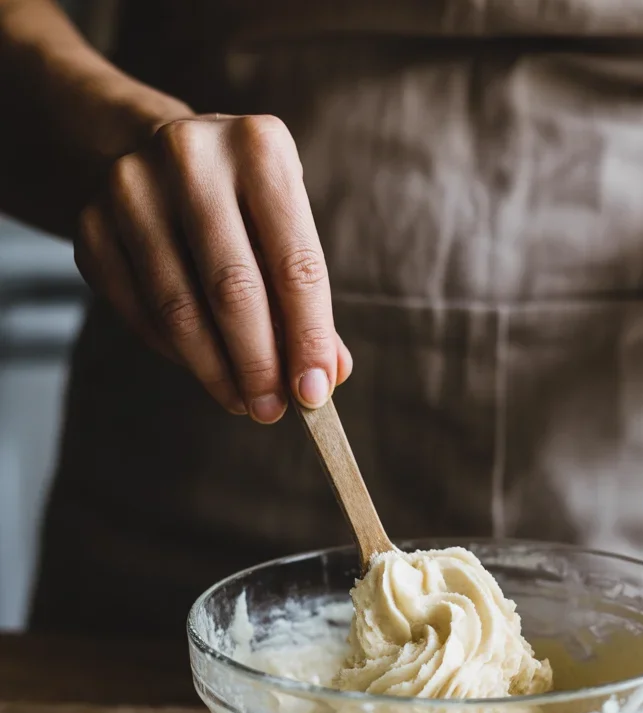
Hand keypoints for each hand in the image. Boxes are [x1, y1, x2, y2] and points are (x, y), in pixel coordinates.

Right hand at [74, 113, 351, 419]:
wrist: (150, 151)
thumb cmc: (241, 205)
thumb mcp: (285, 230)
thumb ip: (309, 301)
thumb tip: (328, 375)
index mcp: (260, 148)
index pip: (294, 264)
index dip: (308, 338)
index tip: (315, 393)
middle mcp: (192, 156)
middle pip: (233, 288)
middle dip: (259, 364)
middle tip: (273, 411)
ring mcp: (131, 187)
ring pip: (178, 307)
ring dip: (216, 370)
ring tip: (243, 402)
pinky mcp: (91, 224)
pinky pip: (138, 311)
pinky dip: (175, 352)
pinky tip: (203, 368)